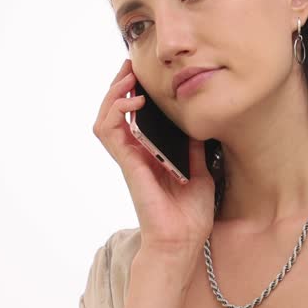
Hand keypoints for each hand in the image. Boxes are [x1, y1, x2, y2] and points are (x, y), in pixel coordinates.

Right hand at [93, 58, 214, 253]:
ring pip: (106, 118)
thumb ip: (196, 151)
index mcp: (152, 154)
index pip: (135, 117)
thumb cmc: (190, 215)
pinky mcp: (127, 165)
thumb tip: (200, 126)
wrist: (184, 242)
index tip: (145, 73)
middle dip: (120, 85)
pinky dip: (116, 112)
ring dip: (113, 94)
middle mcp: (136, 154)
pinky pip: (110, 133)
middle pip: (116, 112)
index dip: (134, 93)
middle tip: (131, 65)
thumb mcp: (201, 173)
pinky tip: (133, 100)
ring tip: (128, 77)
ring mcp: (129, 159)